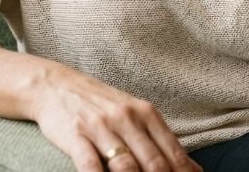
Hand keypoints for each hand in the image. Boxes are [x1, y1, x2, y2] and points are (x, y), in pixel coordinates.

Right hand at [29, 67, 201, 171]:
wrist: (55, 85)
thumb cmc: (100, 104)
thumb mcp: (135, 114)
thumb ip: (160, 141)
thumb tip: (193, 170)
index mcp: (146, 114)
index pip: (173, 152)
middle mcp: (127, 118)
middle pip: (154, 162)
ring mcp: (101, 127)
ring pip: (126, 166)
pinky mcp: (76, 135)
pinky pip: (90, 164)